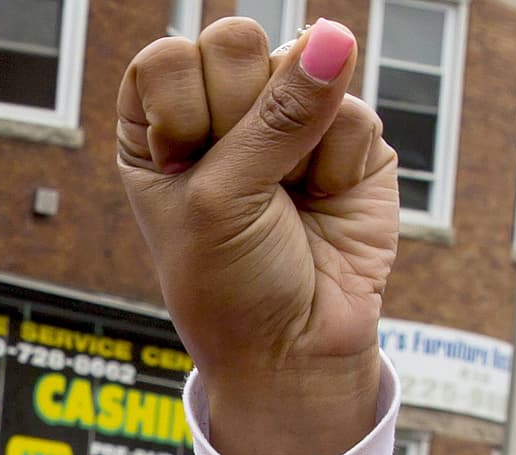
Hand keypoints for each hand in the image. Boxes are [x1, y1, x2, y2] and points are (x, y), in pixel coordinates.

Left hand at [115, 17, 395, 454]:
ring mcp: (290, 121)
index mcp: (162, 128)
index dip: (183, 104)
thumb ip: (275, 113)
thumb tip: (334, 36)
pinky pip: (353, 111)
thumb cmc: (231, 288)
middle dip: (239, 112)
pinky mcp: (349, 141)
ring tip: (286, 198)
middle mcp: (222, 114)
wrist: (295, 355)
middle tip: (243, 182)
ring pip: (298, 64)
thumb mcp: (223, 200)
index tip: (186, 166)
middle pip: (235, 42)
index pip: (169, 56)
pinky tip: (324, 201)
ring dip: (292, 139)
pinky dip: (338, 163)